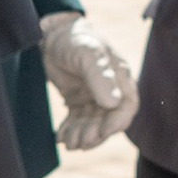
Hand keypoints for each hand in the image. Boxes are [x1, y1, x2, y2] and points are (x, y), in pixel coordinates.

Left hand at [38, 13, 136, 149]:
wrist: (50, 35)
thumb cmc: (73, 39)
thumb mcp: (87, 53)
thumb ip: (100, 76)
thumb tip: (114, 103)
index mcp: (119, 77)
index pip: (127, 105)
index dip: (118, 121)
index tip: (103, 131)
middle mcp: (110, 90)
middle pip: (109, 120)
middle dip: (96, 133)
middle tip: (80, 141)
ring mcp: (94, 97)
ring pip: (93, 124)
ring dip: (82, 136)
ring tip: (68, 142)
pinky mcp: (78, 102)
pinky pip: (78, 122)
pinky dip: (71, 132)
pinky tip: (60, 137)